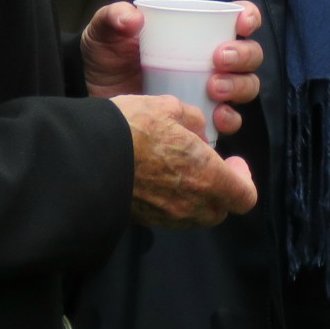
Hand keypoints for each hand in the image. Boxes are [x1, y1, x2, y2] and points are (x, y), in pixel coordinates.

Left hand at [83, 1, 263, 137]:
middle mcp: (212, 59)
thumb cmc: (107, 57)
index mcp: (198, 30)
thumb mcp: (106, 31)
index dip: (249, 17)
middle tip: (218, 60)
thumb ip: (114, 17)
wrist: (94, 99)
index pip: (238, 18)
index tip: (241, 24)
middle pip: (250, 56)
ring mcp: (210, 90)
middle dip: (243, 56)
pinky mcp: (203, 119)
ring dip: (238, 86)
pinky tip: (216, 117)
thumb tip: (133, 19)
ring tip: (214, 89)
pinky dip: (230, 119)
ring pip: (247, 86)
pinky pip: (230, 121)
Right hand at [112, 94, 257, 226]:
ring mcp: (166, 216)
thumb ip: (194, 121)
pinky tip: (158, 179)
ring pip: (195, 216)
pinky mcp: (144, 220)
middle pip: (221, 210)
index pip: (244, 197)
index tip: (233, 161)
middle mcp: (191, 203)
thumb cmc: (132, 127)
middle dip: (221, 189)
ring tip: (181, 170)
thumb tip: (200, 135)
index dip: (244, 180)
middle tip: (209, 165)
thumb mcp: (169, 108)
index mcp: (206, 175)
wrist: (84, 157)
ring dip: (197, 197)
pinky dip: (173, 202)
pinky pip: (170, 216)